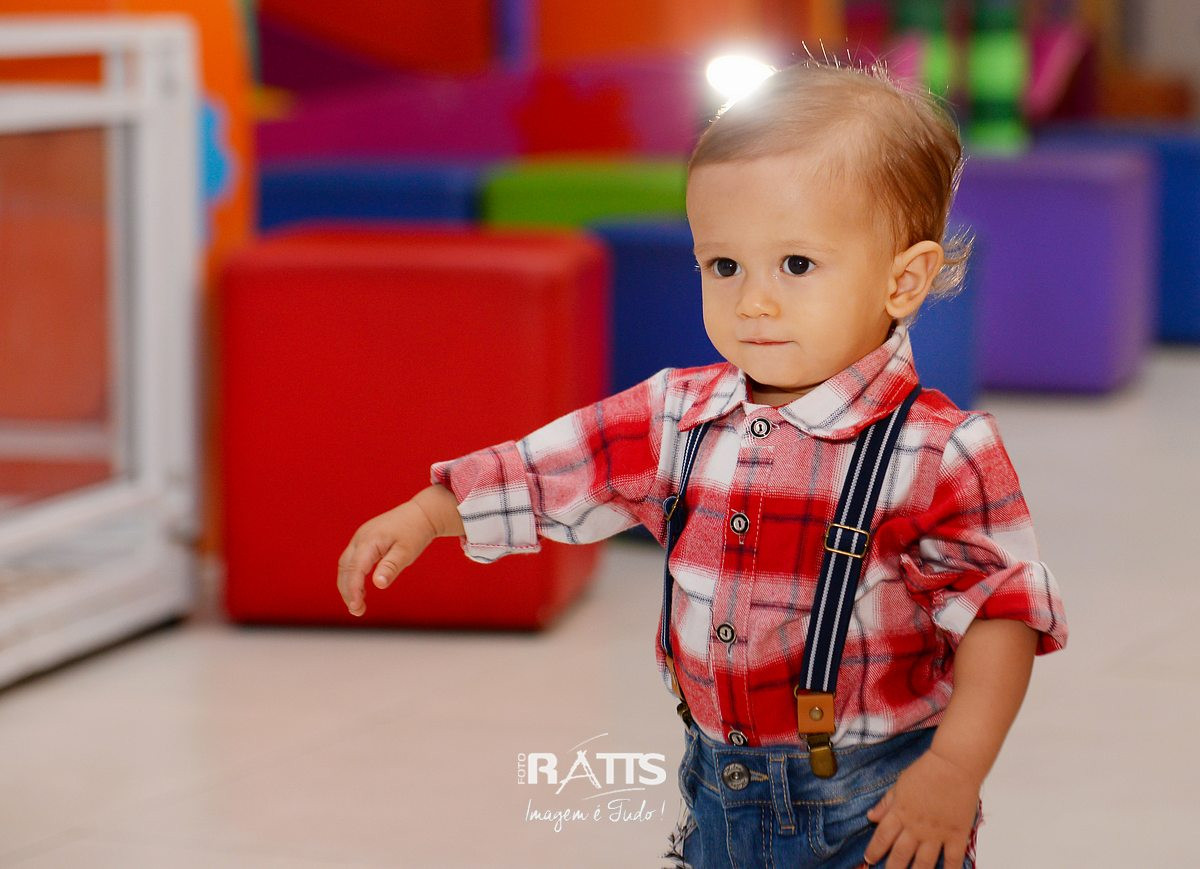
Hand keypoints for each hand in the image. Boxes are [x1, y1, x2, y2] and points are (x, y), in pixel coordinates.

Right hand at [336, 499, 437, 616]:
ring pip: (345, 565)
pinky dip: (352, 576)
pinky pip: (352, 560)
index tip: (356, 607)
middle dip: (347, 591)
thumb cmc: (415, 532)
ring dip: (348, 585)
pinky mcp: (364, 540)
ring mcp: (360, 538)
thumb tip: (378, 584)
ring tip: (358, 605)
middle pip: (345, 569)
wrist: (421, 513)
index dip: (353, 590)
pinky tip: (362, 590)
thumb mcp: (406, 552)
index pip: (355, 569)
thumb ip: (391, 567)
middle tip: (357, 611)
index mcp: (369, 541)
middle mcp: (360, 538)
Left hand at [862, 748, 979, 868]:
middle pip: (900, 854)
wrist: (954, 765)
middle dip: (892, 868)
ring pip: (923, 863)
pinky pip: (952, 859)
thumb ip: (886, 803)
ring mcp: (936, 833)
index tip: (869, 859)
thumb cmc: (926, 770)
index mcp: (900, 812)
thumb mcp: (900, 784)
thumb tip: (871, 816)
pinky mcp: (956, 835)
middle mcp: (915, 827)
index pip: (882, 837)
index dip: (874, 850)